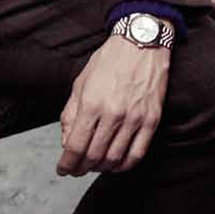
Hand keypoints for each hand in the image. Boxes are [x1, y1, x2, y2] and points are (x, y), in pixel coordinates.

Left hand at [56, 34, 169, 176]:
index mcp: (92, 102)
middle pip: (94, 155)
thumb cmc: (109, 61)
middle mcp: (113, 113)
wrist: (140, 43)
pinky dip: (124, 165)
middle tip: (76, 169)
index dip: (67, 163)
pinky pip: (137, 154)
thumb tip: (66, 141)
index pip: (75, 145)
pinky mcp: (151, 121)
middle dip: (81, 168)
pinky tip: (115, 164)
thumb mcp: (81, 82)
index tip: (63, 169)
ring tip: (94, 165)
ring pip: (115, 159)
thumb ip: (71, 113)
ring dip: (101, 168)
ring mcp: (134, 118)